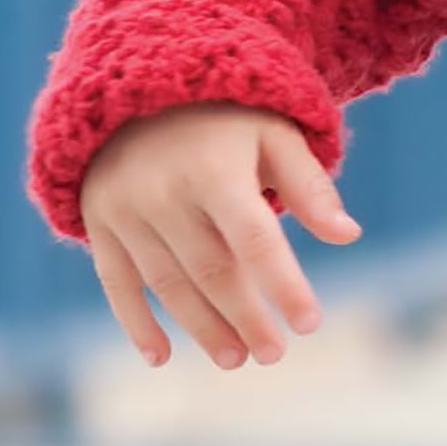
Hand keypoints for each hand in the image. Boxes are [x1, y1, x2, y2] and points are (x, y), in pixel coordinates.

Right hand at [80, 104, 361, 368]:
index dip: (283, 284)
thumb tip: (348, 236)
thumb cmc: (225, 118)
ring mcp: (125, 209)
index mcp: (214, 168)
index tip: (309, 324)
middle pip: (211, 270)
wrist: (138, 87)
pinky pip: (116, 282)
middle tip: (273, 354)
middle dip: (245, 318)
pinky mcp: (99, 221)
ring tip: (235, 358)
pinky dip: (135, 323)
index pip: (255, 239)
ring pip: (167, 283)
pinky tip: (161, 357)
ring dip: (201, 328)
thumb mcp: (274, 134)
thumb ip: (308, 186)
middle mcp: (164, 190)